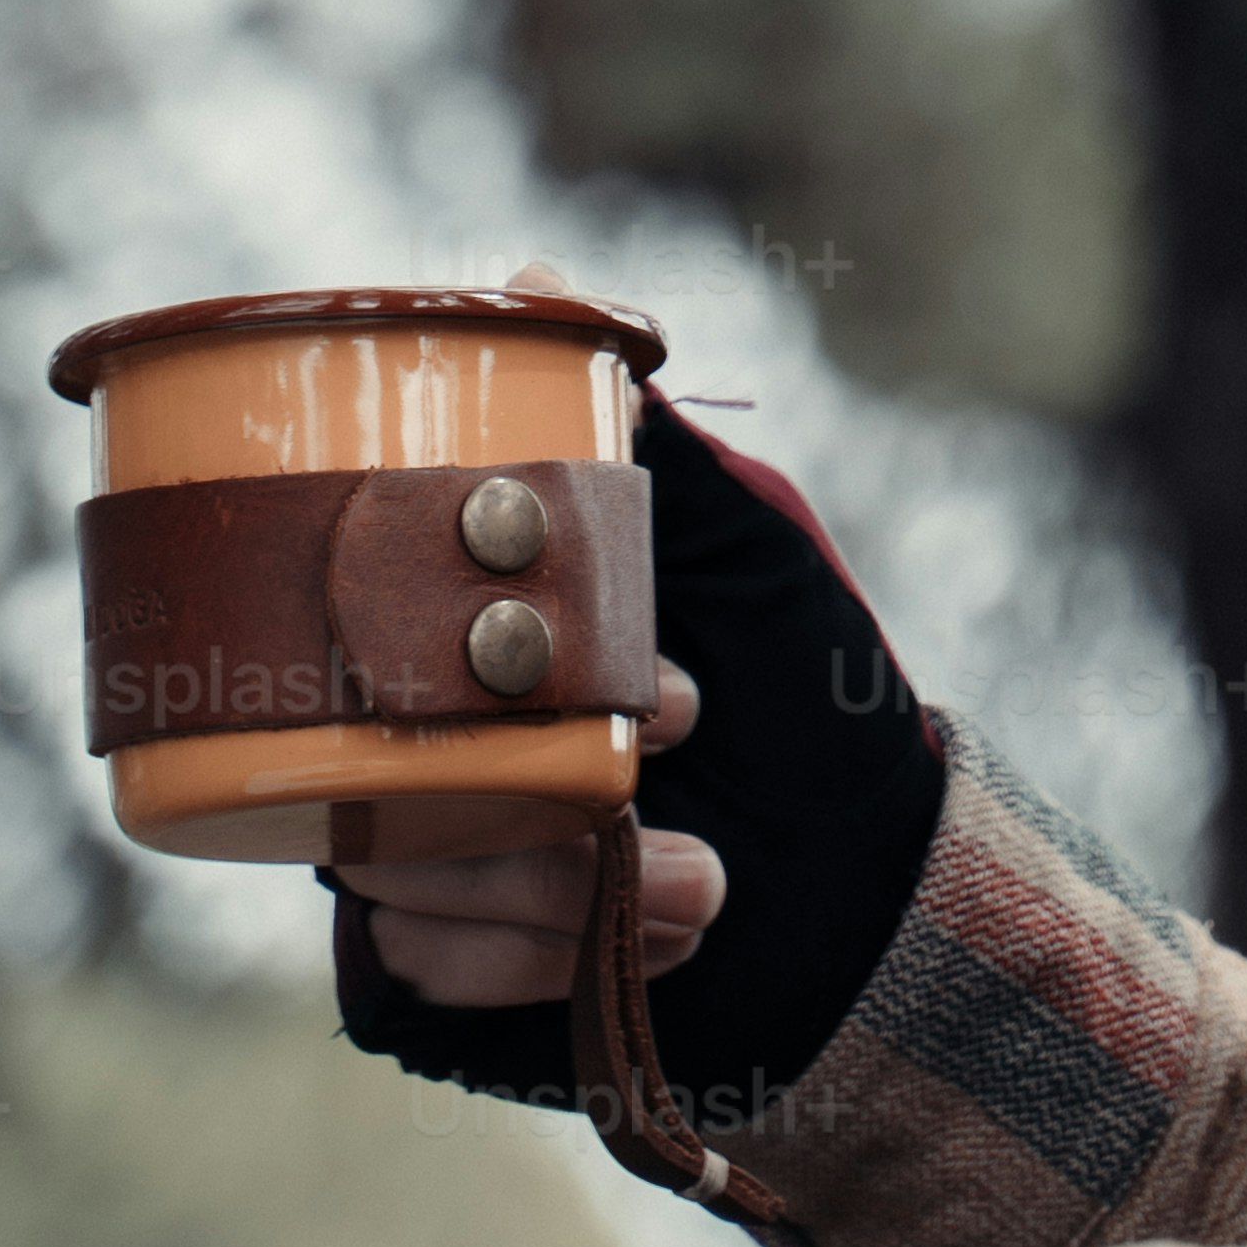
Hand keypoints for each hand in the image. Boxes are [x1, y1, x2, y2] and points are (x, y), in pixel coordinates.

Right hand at [329, 395, 944, 1119]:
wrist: (874, 895)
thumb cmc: (813, 698)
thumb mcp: (745, 549)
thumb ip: (645, 445)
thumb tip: (530, 277)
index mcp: (471, 632)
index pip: (380, 619)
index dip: (507, 660)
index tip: (677, 693)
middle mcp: (421, 735)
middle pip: (372, 758)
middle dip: (536, 803)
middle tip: (684, 790)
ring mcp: (417, 854)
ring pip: (394, 870)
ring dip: (556, 892)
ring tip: (711, 886)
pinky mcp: (433, 968)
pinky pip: (415, 965)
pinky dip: (532, 961)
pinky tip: (656, 945)